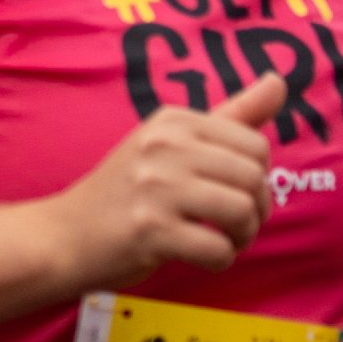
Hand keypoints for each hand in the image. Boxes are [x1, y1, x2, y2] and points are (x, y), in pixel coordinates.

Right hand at [43, 73, 282, 289]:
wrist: (62, 234)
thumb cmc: (124, 192)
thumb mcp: (170, 143)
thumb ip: (231, 115)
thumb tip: (279, 80)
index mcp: (171, 121)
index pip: (255, 145)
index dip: (255, 177)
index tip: (228, 192)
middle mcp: (163, 146)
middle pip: (253, 178)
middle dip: (255, 211)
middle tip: (228, 225)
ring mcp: (155, 187)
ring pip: (242, 211)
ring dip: (241, 237)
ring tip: (218, 240)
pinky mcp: (151, 230)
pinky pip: (219, 250)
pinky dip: (218, 261)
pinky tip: (197, 257)